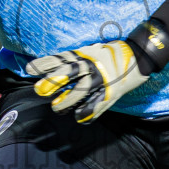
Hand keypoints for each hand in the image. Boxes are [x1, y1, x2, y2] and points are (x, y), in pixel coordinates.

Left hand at [29, 40, 146, 123]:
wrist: (140, 56)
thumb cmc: (111, 54)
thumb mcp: (91, 51)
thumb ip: (75, 58)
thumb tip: (53, 65)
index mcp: (85, 54)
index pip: (61, 58)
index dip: (45, 64)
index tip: (29, 69)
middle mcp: (92, 66)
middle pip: (70, 73)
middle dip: (54, 82)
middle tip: (39, 90)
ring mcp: (103, 79)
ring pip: (82, 90)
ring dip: (67, 101)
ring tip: (56, 108)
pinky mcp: (112, 92)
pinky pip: (98, 103)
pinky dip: (88, 112)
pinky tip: (79, 117)